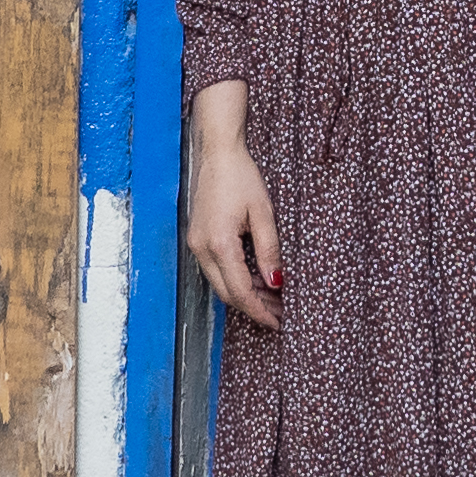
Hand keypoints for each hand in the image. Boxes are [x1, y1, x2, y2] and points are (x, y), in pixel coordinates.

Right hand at [183, 93, 282, 328]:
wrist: (217, 153)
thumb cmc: (242, 178)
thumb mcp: (264, 214)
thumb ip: (269, 251)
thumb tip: (276, 283)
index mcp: (219, 244)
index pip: (240, 291)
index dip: (259, 311)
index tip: (277, 322)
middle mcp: (202, 249)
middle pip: (227, 294)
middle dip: (253, 308)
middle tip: (279, 315)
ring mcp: (196, 244)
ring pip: (219, 284)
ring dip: (244, 294)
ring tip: (272, 299)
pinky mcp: (197, 238)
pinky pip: (215, 269)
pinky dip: (235, 279)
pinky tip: (255, 278)